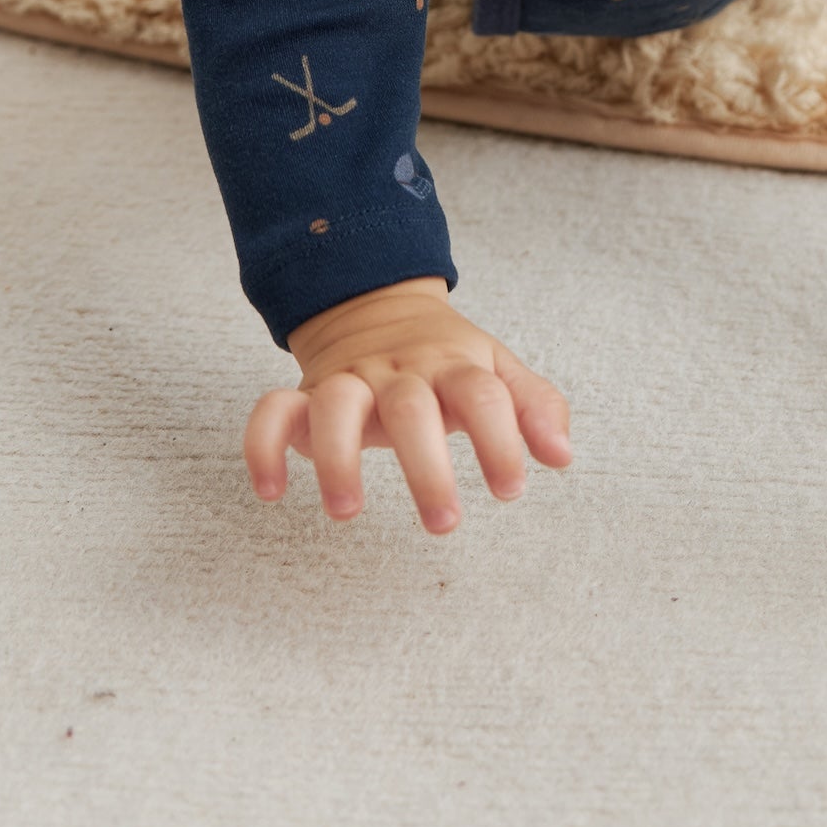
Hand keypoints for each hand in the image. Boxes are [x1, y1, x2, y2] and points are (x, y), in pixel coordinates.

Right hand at [244, 276, 572, 534]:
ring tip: (347, 512)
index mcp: (452, 365)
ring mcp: (348, 379)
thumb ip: (534, 405)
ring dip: (339, 458)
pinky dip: (264, 445)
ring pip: (335, 405)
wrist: (375, 304)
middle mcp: (398, 370)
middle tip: (445, 522)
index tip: (510, 489)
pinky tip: (272, 491)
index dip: (499, 440)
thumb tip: (562, 454)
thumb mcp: (496, 368)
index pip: (482, 396)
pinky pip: (272, 411)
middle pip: (410, 408)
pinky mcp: (305, 394)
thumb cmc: (445, 358)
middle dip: (426, 467)